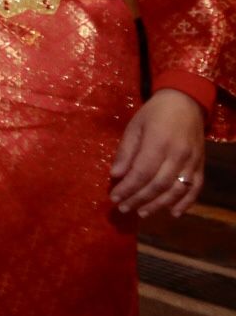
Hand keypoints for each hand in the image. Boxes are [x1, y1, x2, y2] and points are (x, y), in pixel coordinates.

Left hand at [109, 89, 205, 217]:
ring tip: (142, 213)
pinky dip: (185, 203)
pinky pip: (195, 188)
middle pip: (158, 184)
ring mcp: (192, 161)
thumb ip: (126, 152)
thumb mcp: (134, 127)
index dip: (128, 188)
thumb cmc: (154, 114)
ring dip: (158, 205)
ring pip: (176, 190)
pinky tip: (173, 213)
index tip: (114, 198)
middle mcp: (178, 155)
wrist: (185, 102)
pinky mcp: (201, 165)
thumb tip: (115, 175)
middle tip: (123, 208)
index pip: (141, 173)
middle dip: (139, 199)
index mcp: (158, 143)